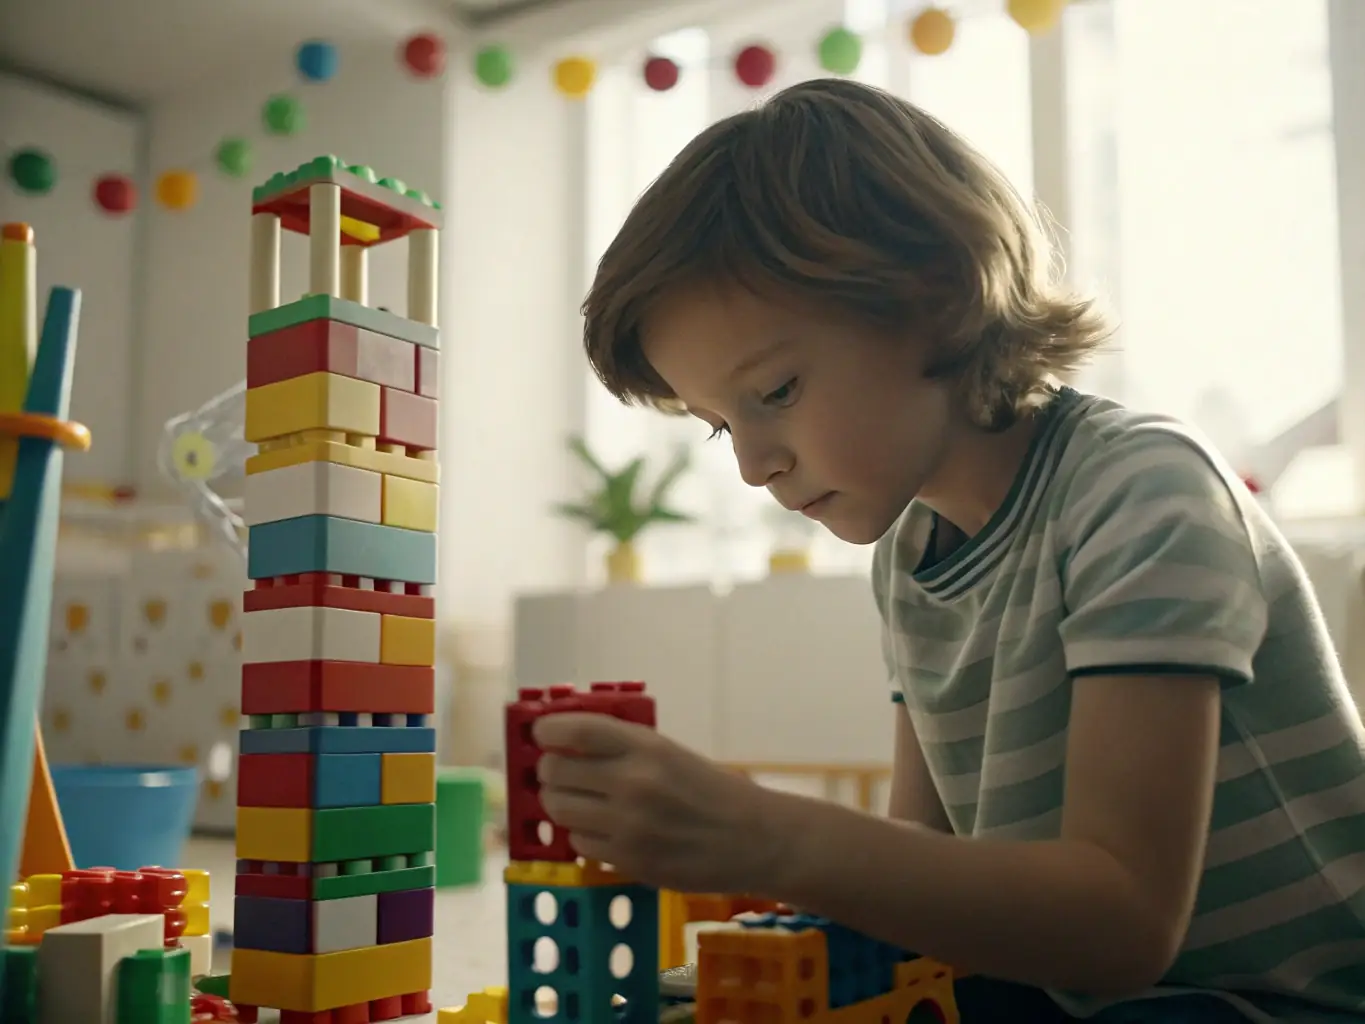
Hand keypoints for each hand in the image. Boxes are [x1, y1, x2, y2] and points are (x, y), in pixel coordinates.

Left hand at [533, 712, 780, 893]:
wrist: (753, 839)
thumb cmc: (714, 790)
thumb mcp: (671, 753)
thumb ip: (624, 748)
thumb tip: (570, 742)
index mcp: (646, 749)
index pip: (575, 731)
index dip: (547, 730)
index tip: (542, 733)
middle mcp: (632, 785)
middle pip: (555, 772)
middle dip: (549, 770)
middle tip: (558, 771)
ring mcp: (627, 827)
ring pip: (559, 810)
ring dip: (561, 803)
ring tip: (580, 801)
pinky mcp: (628, 862)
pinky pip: (580, 844)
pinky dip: (584, 836)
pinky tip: (604, 830)